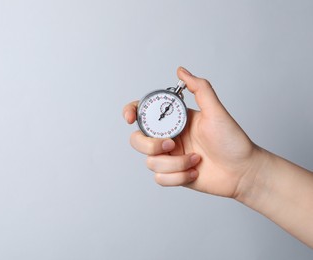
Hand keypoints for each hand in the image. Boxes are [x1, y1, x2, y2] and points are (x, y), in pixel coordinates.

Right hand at [123, 67, 262, 197]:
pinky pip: (160, 178)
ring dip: (175, 163)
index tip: (130, 118)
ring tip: (196, 160)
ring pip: (150, 162)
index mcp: (174, 121)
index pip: (143, 114)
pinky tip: (194, 172)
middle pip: (138, 140)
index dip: (130, 112)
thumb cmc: (232, 141)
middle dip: (152, 145)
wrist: (243, 171)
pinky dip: (178, 177)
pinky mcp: (173, 176)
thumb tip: (181, 71)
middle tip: (173, 145)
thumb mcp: (216, 111)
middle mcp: (168, 138)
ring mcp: (169, 158)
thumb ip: (199, 88)